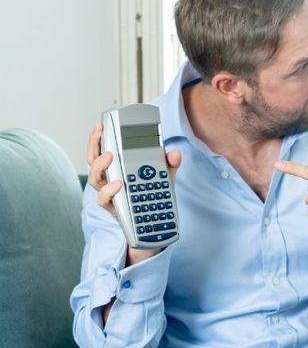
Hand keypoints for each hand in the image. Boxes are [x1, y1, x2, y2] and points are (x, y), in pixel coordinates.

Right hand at [87, 122, 180, 265]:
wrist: (155, 224)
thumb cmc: (154, 195)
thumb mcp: (165, 177)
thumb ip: (169, 164)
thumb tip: (174, 153)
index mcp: (118, 168)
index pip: (103, 149)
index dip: (98, 137)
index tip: (100, 123)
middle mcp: (109, 179)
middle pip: (93, 160)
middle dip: (94, 145)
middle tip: (102, 133)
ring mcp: (110, 194)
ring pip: (95, 178)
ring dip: (100, 166)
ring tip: (110, 157)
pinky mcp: (113, 208)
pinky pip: (104, 199)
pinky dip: (109, 191)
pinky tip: (119, 184)